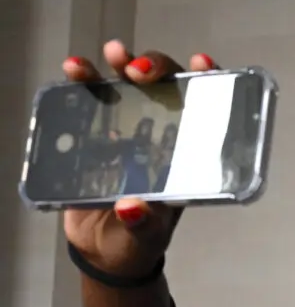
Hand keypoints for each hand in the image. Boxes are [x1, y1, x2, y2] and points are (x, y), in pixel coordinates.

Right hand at [61, 40, 216, 279]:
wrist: (104, 252)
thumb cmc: (138, 241)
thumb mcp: (148, 236)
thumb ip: (144, 224)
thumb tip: (131, 208)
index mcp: (185, 156)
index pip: (203, 111)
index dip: (206, 82)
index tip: (201, 64)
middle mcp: (160, 135)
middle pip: (164, 87)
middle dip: (156, 69)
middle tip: (140, 73)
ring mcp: (126, 130)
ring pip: (127, 85)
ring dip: (120, 63)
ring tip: (112, 54)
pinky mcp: (94, 134)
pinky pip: (90, 100)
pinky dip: (84, 80)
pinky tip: (75, 69)